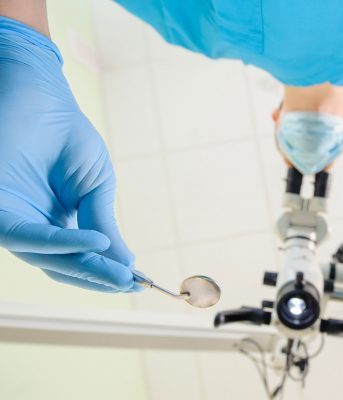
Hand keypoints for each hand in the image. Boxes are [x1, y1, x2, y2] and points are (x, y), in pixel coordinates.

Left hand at [0, 18, 137, 291]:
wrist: (42, 95)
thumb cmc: (67, 136)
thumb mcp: (97, 186)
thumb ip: (104, 223)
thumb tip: (127, 264)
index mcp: (54, 224)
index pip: (77, 259)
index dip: (106, 272)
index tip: (137, 281)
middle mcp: (30, 227)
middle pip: (62, 265)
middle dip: (98, 276)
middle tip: (130, 282)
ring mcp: (11, 219)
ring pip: (46, 258)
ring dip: (85, 267)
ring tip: (120, 272)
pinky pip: (28, 236)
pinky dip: (63, 243)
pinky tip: (97, 241)